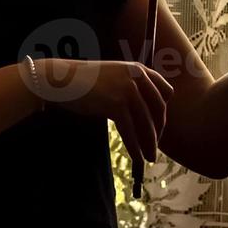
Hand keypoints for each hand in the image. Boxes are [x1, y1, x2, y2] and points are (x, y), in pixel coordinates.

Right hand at [37, 59, 173, 166]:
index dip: (164, 111)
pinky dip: (135, 148)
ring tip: (149, 157)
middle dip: (158, 131)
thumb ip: (130, 88)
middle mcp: (137, 76)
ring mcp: (128, 90)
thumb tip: (142, 113)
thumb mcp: (114, 77)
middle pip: (158, 110)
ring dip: (149, 144)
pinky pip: (131, 131)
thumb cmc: (84, 81)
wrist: (61, 79)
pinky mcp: (117, 104)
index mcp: (139, 69)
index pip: (165, 92)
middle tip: (154, 147)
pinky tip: (137, 158)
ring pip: (146, 123)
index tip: (159, 126)